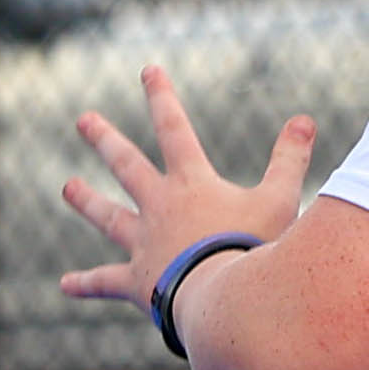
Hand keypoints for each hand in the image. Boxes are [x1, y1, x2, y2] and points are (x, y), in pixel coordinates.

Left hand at [58, 64, 317, 310]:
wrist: (223, 298)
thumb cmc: (256, 248)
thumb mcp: (281, 199)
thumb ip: (290, 160)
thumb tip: (303, 119)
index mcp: (192, 184)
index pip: (175, 130)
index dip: (162, 98)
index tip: (147, 70)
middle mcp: (159, 207)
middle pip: (127, 166)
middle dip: (105, 140)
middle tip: (83, 120)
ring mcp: (144, 243)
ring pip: (109, 217)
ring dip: (87, 200)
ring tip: (68, 187)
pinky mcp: (138, 281)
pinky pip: (107, 281)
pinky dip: (87, 283)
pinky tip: (65, 285)